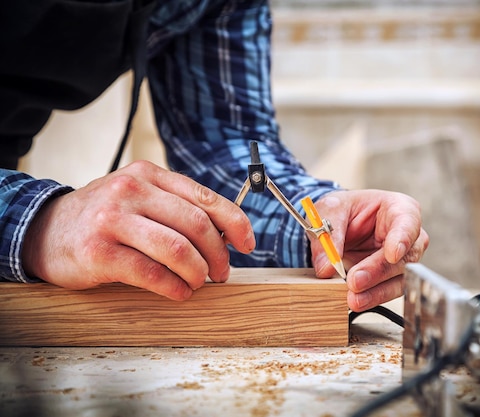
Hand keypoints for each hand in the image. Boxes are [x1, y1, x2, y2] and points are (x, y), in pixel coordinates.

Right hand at [22, 161, 254, 299]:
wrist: (45, 230)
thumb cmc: (104, 218)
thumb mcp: (138, 198)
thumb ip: (176, 208)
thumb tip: (227, 234)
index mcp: (149, 175)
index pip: (205, 197)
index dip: (235, 222)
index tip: (248, 243)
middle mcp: (131, 191)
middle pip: (197, 224)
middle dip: (218, 254)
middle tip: (221, 272)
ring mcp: (113, 220)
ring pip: (178, 249)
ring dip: (198, 273)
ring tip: (198, 283)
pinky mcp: (99, 252)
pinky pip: (152, 274)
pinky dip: (174, 288)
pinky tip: (179, 292)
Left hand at [310, 190, 428, 311]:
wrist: (339, 224)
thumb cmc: (343, 209)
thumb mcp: (331, 211)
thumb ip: (330, 235)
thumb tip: (327, 267)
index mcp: (400, 209)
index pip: (408, 223)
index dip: (402, 239)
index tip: (392, 255)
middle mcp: (408, 236)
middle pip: (405, 256)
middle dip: (379, 271)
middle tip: (355, 281)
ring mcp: (403, 260)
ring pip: (399, 279)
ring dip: (376, 291)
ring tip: (354, 299)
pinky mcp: (392, 279)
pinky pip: (387, 291)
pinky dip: (371, 297)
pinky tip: (357, 301)